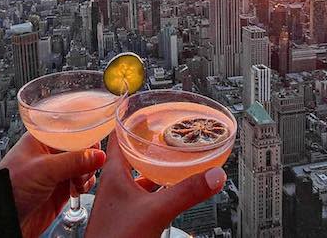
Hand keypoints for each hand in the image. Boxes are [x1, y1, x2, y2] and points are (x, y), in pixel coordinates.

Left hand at [0, 132, 105, 237]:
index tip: (94, 146)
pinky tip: (77, 189)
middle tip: (84, 167)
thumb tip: (99, 155)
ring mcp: (57, 171)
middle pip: (81, 147)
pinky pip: (82, 181)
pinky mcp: (62, 188)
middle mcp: (51, 153)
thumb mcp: (44, 170)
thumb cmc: (9, 188)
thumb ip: (74, 161)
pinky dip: (85, 185)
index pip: (71, 130)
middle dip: (88, 158)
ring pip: (84, 165)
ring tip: (78, 182)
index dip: (85, 136)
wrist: (4, 219)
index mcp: (42, 139)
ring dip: (87, 173)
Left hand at [85, 132, 225, 237]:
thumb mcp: (156, 211)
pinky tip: (169, 193)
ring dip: (155, 168)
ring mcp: (120, 202)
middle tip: (167, 133)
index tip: (144, 109)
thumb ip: (186, 193)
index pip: (118, 136)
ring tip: (173, 159)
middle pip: (132, 155)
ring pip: (139, 176)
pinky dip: (158, 190)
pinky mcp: (127, 216)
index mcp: (114, 174)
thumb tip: (213, 175)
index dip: (130, 121)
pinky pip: (144, 196)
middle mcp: (115, 185)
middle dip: (150, 144)